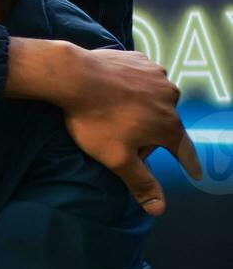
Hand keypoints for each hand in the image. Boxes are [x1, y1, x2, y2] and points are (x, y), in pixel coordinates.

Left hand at [39, 41, 201, 215]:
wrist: (74, 76)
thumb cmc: (96, 120)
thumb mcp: (117, 159)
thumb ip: (140, 183)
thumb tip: (159, 209)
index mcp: (169, 126)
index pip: (184, 151)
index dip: (189, 164)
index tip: (195, 172)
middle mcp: (171, 99)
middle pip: (163, 124)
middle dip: (147, 133)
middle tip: (118, 135)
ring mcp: (157, 76)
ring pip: (153, 99)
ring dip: (140, 107)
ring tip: (113, 110)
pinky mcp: (140, 60)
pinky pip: (140, 78)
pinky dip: (131, 85)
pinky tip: (113, 88)